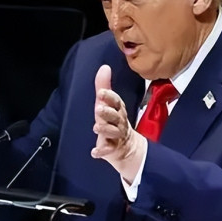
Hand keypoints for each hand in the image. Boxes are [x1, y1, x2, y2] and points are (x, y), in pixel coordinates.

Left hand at [91, 65, 146, 182]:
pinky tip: (94, 153)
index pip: (116, 101)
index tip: (102, 92)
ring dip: (105, 129)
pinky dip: (101, 152)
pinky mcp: (113, 149)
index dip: (110, 97)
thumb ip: (103, 86)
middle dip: (108, 112)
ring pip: (113, 132)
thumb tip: (104, 67)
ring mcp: (117, 136)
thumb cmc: (113, 121)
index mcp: (118, 110)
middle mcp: (119, 122)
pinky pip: (108, 150)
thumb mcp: (107, 103)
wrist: (127, 147)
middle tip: (99, 109)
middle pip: (115, 116)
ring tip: (96, 127)